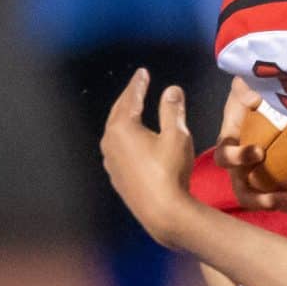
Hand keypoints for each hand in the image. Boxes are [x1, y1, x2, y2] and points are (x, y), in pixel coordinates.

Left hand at [100, 70, 199, 245]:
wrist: (162, 212)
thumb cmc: (170, 171)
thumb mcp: (176, 135)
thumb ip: (172, 110)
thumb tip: (172, 90)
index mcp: (122, 127)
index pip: (130, 98)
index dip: (138, 84)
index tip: (143, 73)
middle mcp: (110, 142)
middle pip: (118, 113)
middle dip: (128, 99)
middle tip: (137, 87)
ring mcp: (110, 162)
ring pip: (115, 132)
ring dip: (124, 119)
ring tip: (133, 112)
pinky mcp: (116, 178)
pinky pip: (117, 150)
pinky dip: (125, 139)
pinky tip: (133, 142)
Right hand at [213, 77, 286, 210]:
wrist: (270, 100)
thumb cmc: (255, 93)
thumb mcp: (248, 85)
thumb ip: (247, 88)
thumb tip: (254, 94)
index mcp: (230, 144)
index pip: (224, 157)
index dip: (237, 158)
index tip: (259, 152)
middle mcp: (240, 166)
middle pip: (242, 190)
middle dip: (259, 199)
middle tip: (284, 196)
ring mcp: (257, 177)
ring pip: (262, 200)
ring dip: (280, 205)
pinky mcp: (276, 182)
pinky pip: (285, 197)